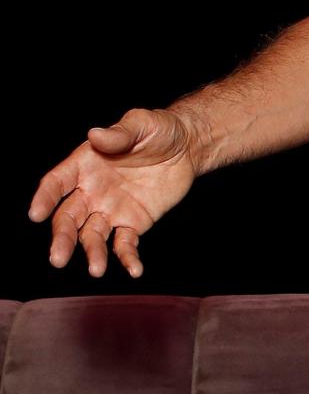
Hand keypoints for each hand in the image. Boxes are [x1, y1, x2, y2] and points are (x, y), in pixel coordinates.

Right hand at [27, 108, 199, 279]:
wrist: (187, 147)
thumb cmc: (158, 130)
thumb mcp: (141, 123)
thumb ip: (120, 133)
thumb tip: (95, 134)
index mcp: (84, 165)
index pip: (57, 183)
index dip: (45, 197)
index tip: (36, 214)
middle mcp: (91, 191)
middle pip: (69, 218)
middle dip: (62, 237)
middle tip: (57, 258)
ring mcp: (110, 210)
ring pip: (93, 235)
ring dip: (92, 252)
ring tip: (96, 269)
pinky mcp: (133, 223)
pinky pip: (125, 244)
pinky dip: (127, 258)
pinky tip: (135, 269)